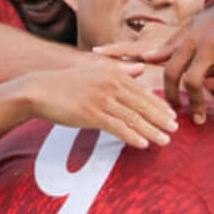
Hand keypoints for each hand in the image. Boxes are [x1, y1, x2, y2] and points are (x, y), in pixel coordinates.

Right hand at [22, 61, 178, 148]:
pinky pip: (117, 127)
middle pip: (142, 104)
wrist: (38, 90)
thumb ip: (120, 70)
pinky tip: (143, 144)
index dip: (159, 104)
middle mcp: (111, 84)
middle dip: (160, 118)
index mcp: (114, 73)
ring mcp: (101, 99)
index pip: (142, 91)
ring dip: (151, 131)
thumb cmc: (66, 83)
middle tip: (175, 128)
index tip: (171, 115)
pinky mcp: (91, 114)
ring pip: (133, 117)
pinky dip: (132, 136)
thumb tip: (140, 68)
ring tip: (165, 140)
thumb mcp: (95, 71)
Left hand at [121, 0, 213, 134]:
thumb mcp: (194, 26)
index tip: (174, 108)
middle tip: (198, 121)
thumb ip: (171, 44)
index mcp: (190, 38)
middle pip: (194, 80)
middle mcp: (207, 43)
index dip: (170, 91)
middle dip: (195, 104)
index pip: (171, 69)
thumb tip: (146, 57)